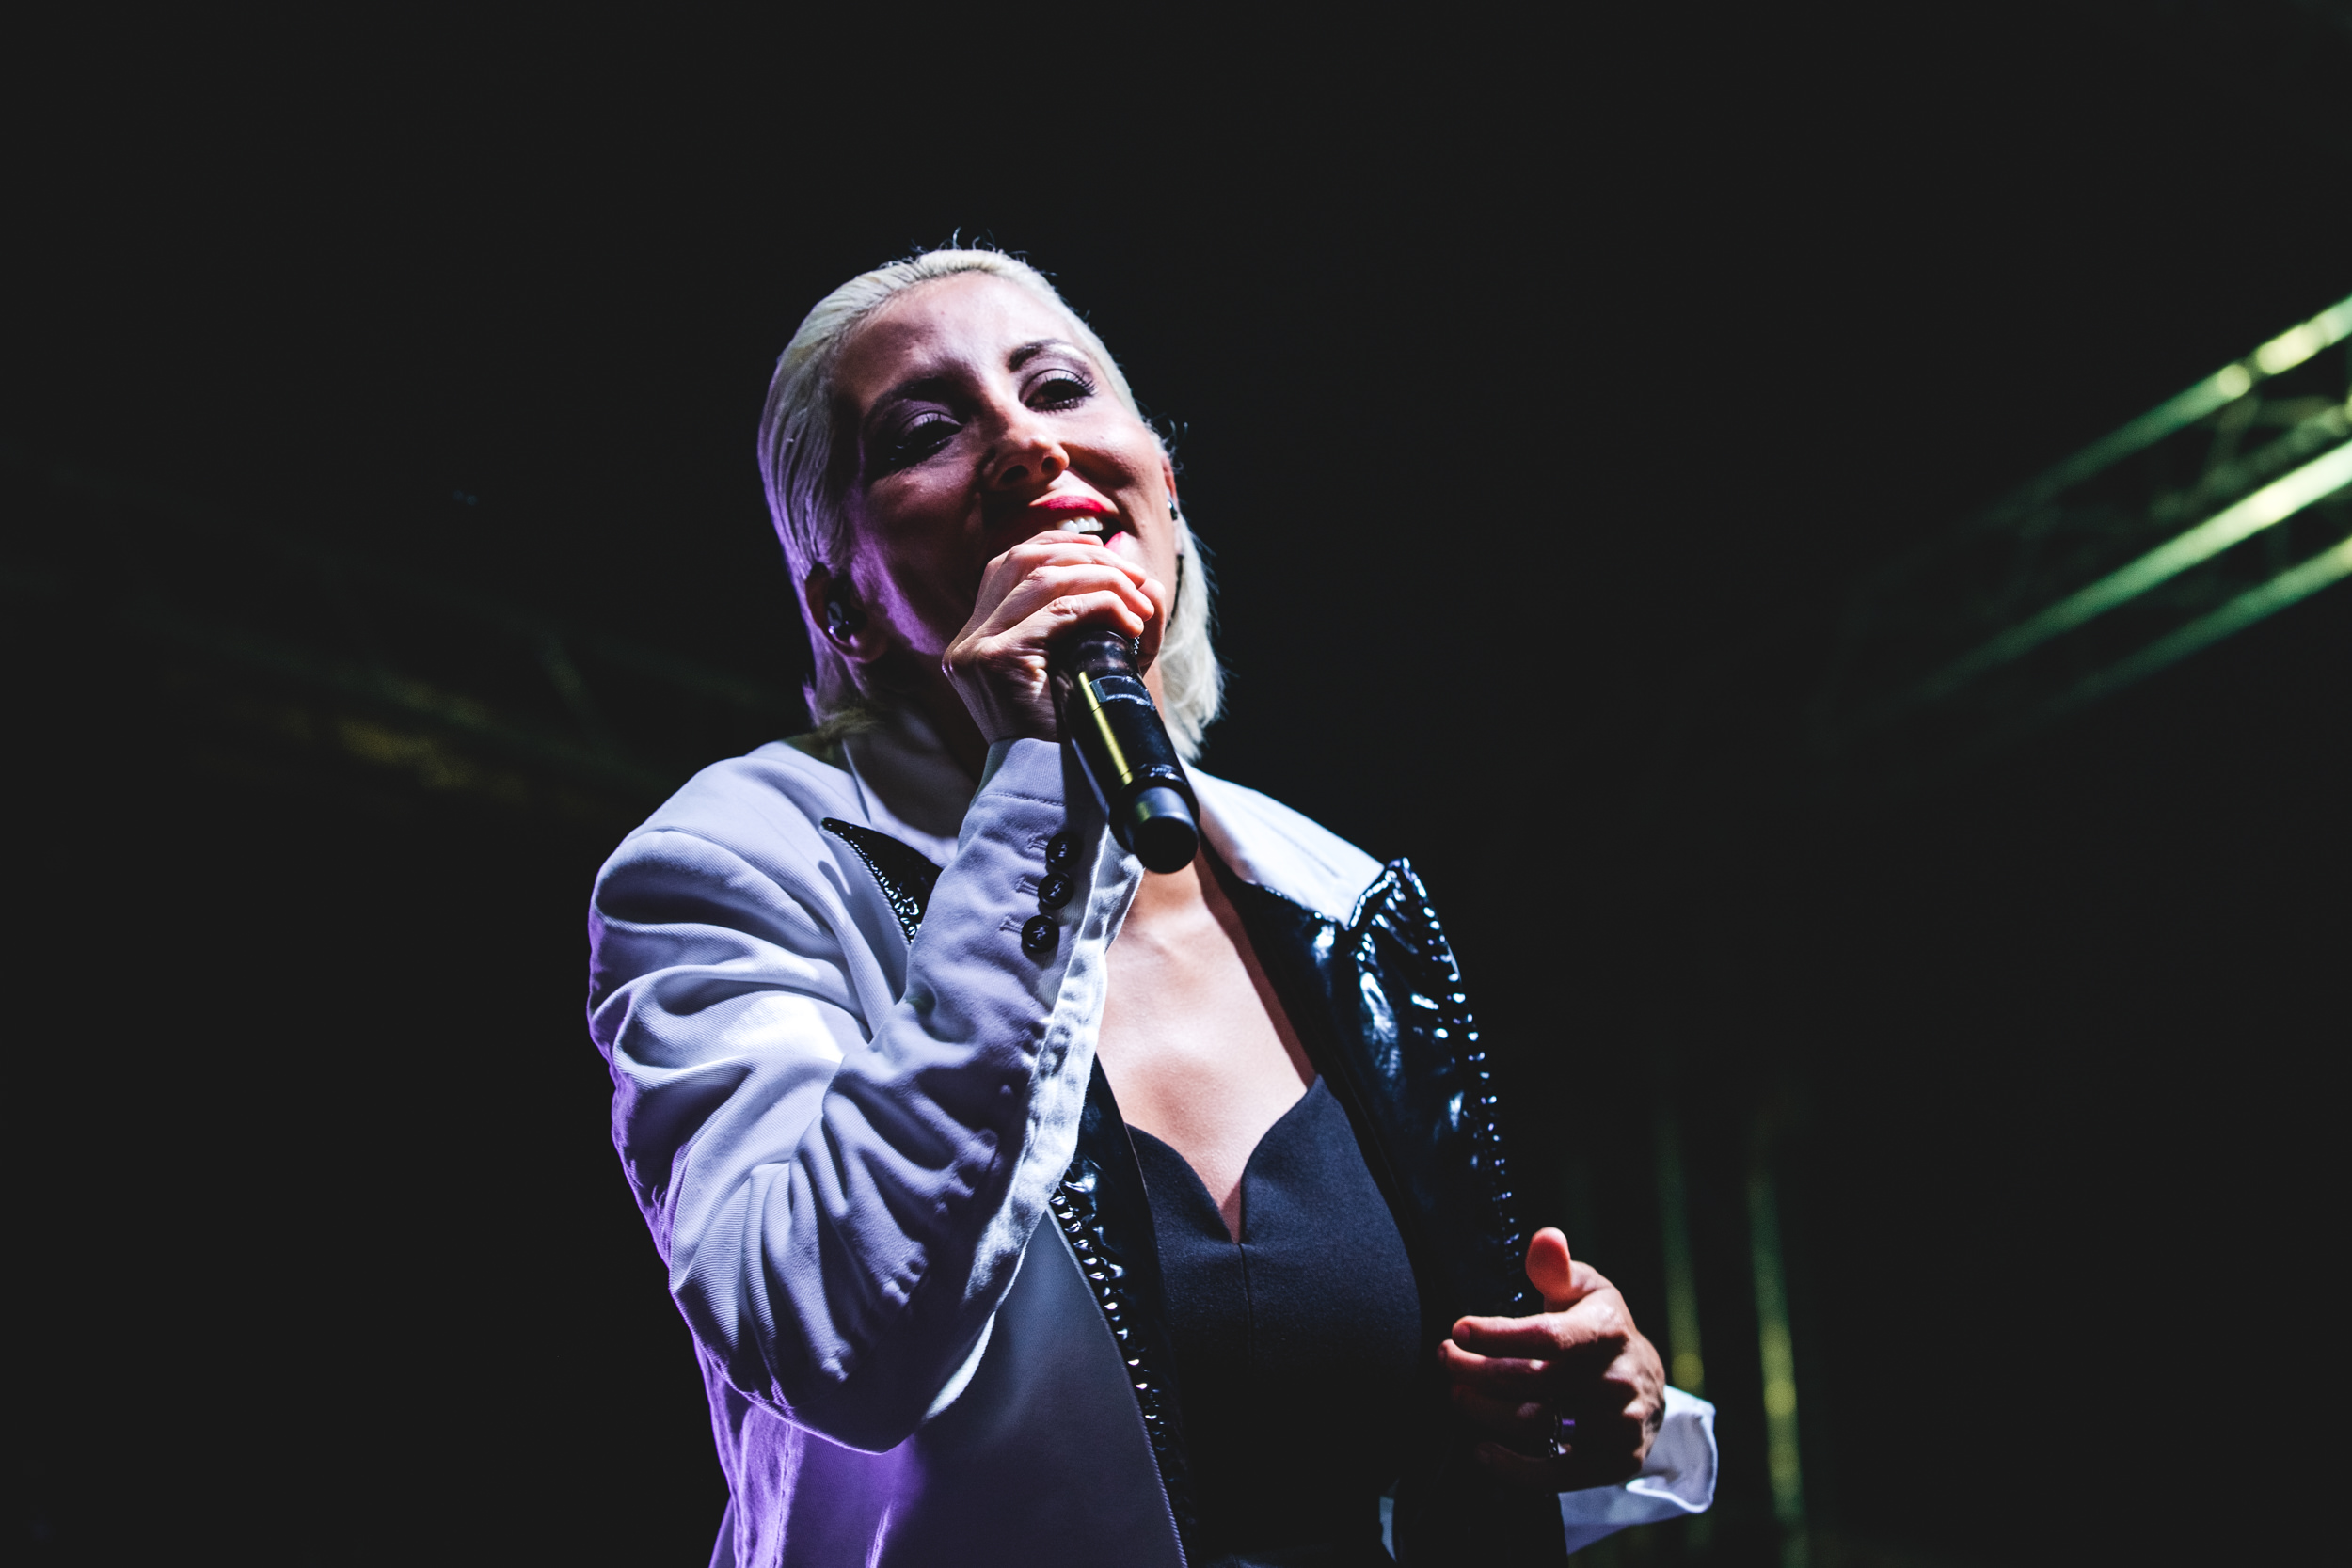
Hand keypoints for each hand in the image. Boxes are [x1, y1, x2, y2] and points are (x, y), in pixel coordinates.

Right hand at [941, 529, 1168, 746]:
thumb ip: (1104, 619)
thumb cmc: (1075, 734)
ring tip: (1137, 600)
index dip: (1059, 546)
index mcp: (977, 640)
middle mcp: (967, 641)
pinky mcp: (996, 660)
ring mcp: (975, 650)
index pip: (1009, 564)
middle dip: (1085, 556)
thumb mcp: (1085, 666)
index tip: (1106, 553)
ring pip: (1042, 577)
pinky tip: (1128, 620)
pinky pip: (1059, 612)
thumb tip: (1144, 579)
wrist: (1059, 789)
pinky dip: (1101, 605)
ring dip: (1100, 578)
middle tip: (1134, 577)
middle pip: (1022, 559)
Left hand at [1438, 1228, 1666, 1491]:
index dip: (1498, 1335)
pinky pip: (1556, 1474)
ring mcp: (1617, 1426)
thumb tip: (1545, 1238)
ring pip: (1536, 1425)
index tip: (1459, 1329)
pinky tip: (1481, 1450)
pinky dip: (1513, 1467)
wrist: (1649, 1387)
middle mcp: (1616, 1379)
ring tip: (1458, 1394)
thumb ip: (1556, 1268)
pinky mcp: (1613, 1463)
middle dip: (1477, 1371)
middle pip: (1531, 1382)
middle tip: (1446, 1360)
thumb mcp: (1585, 1290)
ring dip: (1485, 1412)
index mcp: (1607, 1331)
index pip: (1547, 1337)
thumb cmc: (1599, 1330)